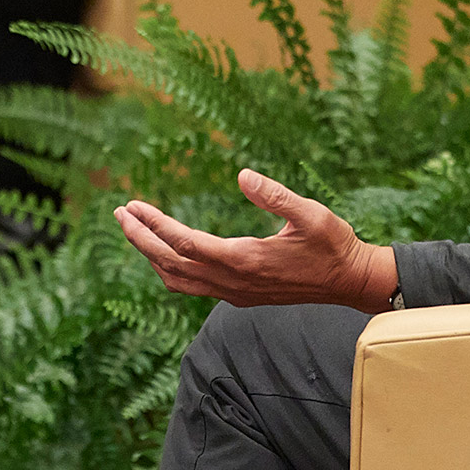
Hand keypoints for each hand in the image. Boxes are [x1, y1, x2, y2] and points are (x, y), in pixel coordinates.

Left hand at [114, 169, 397, 313]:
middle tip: (119, 213)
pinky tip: (165, 253)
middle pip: (172, 263)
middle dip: (141, 238)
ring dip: (152, 255)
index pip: (185, 243)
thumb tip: (242, 174)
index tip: (132, 206)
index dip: (155, 225)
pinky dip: (170, 269)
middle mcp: (234, 282)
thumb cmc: (333, 244)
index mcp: (246, 260)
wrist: (350, 281)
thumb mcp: (310, 213)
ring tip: (134, 230)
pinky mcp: (240, 295)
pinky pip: (192, 286)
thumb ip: (275, 194)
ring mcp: (236, 292)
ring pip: (178, 279)